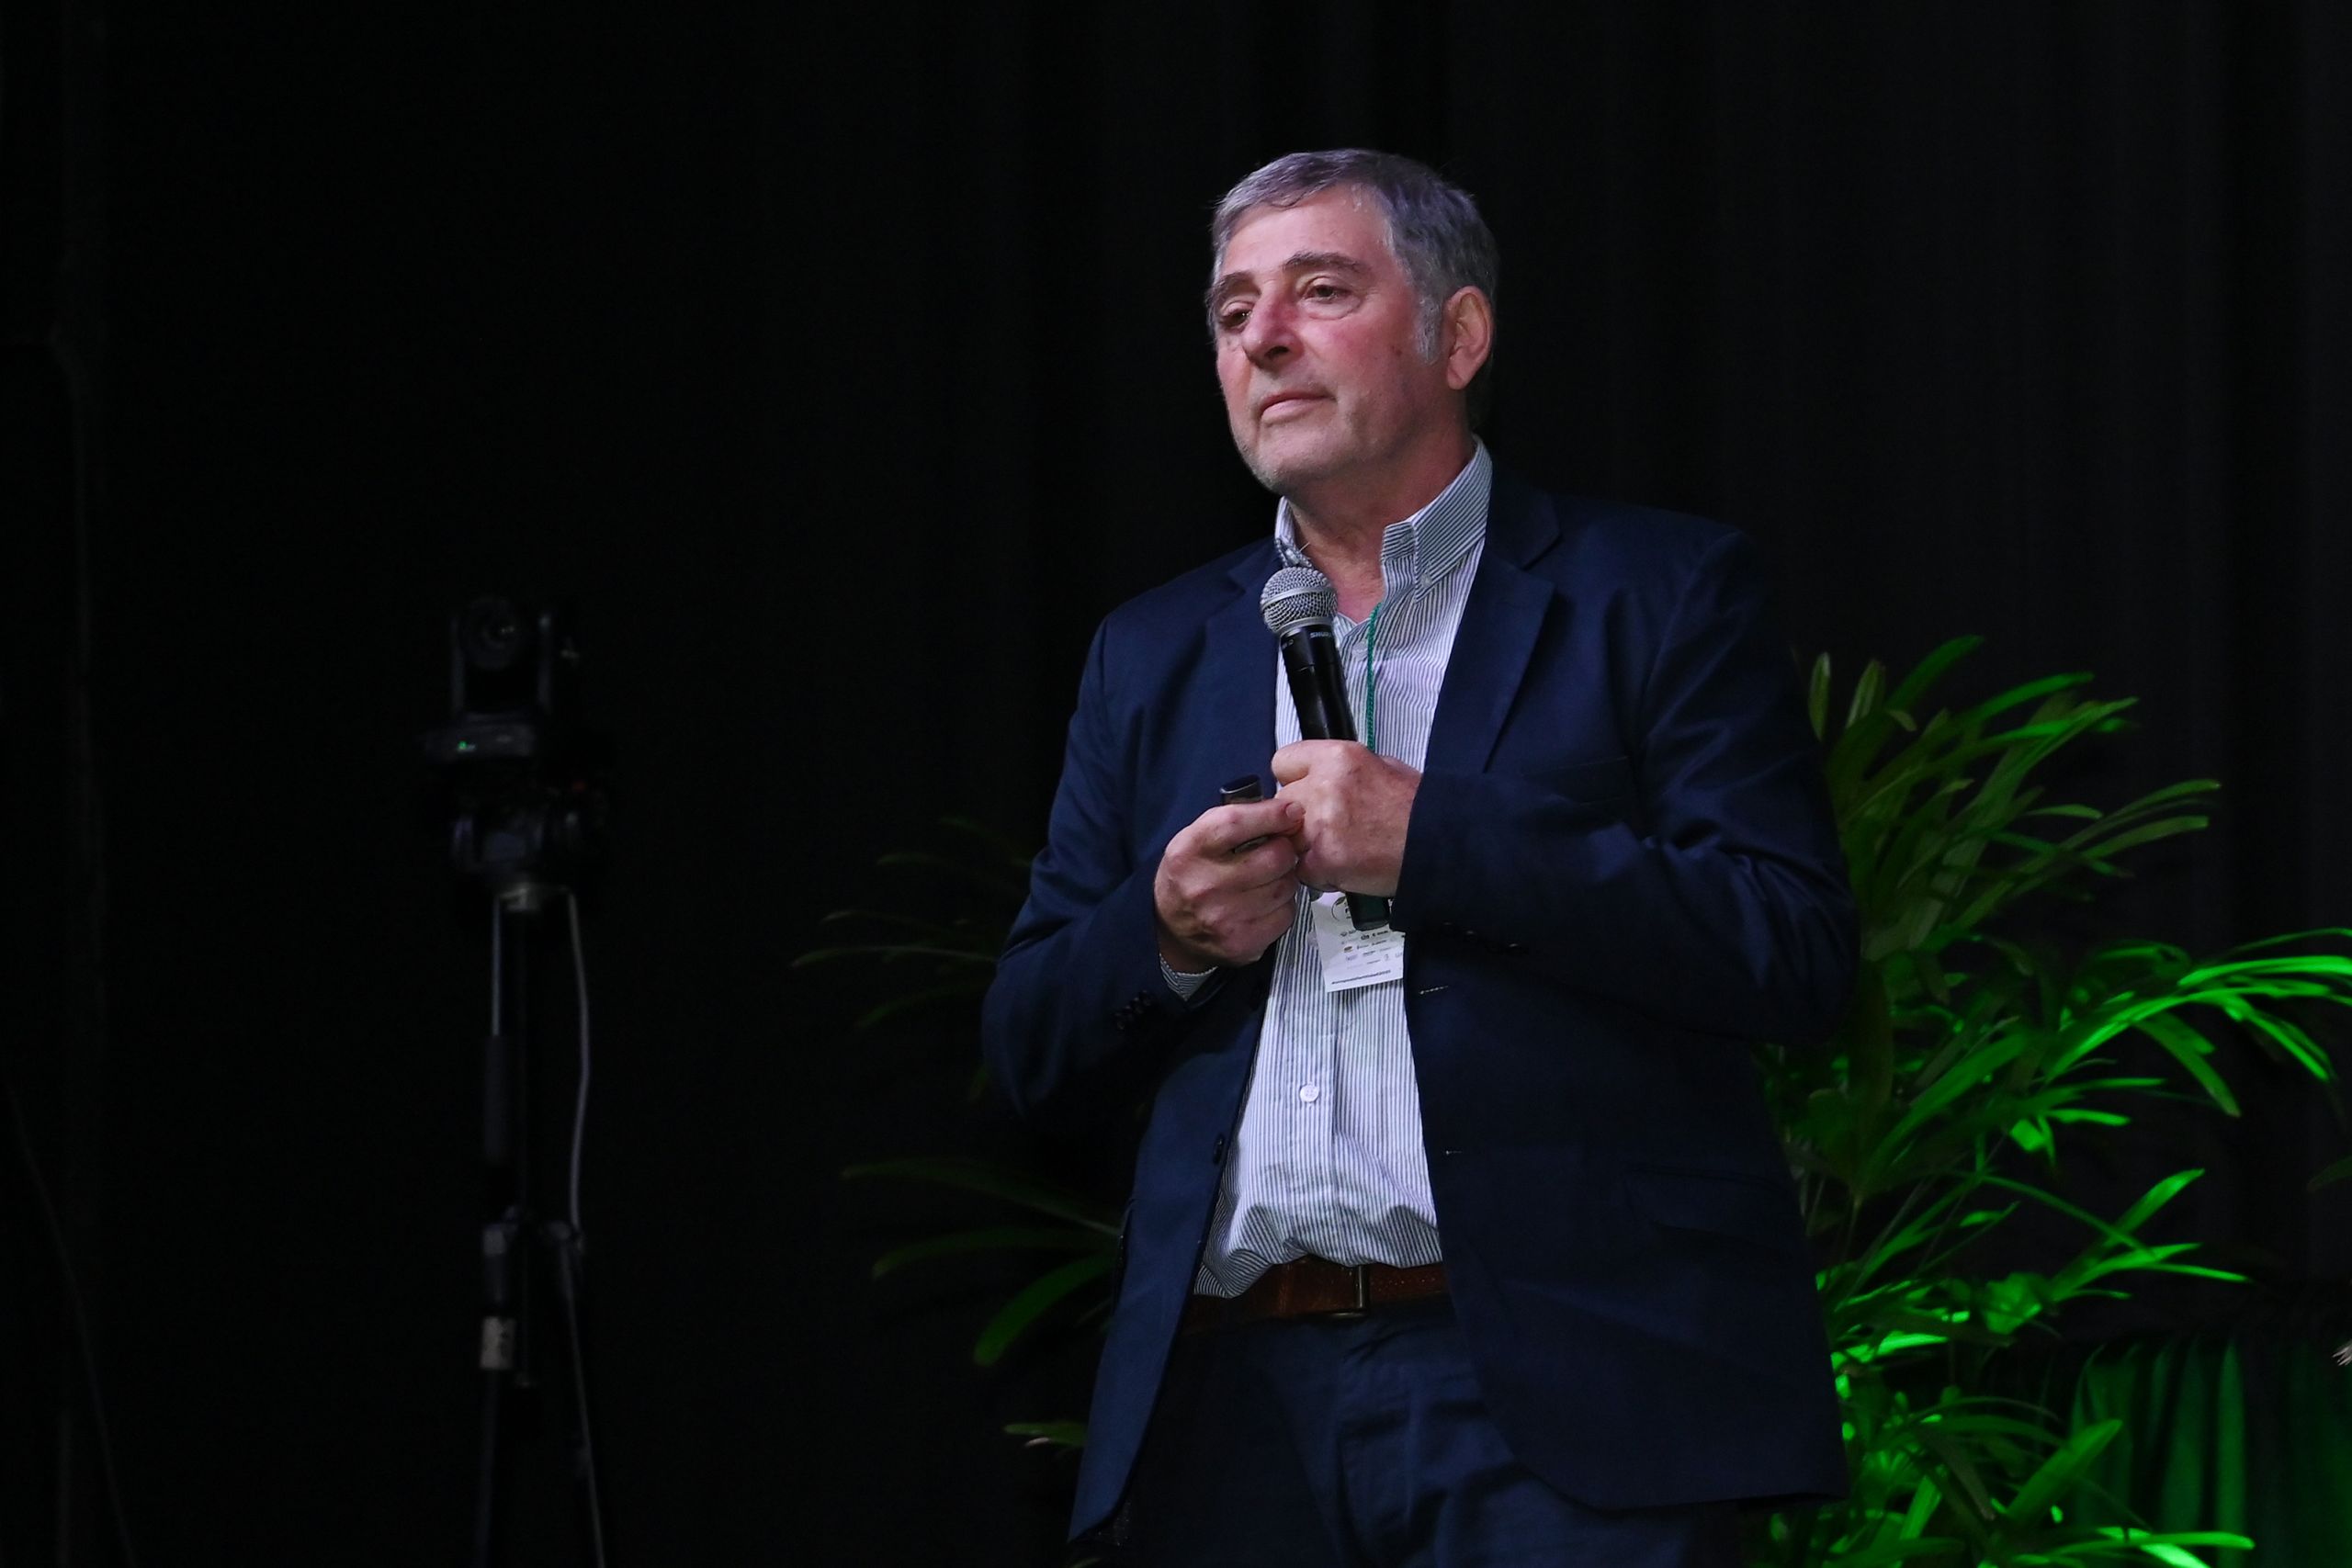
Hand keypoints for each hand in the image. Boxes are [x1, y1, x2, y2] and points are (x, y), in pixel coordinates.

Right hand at [1153, 797, 1304, 968]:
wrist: (1169, 929)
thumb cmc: (1190, 875)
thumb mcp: (1195, 839)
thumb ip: (1233, 820)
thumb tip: (1285, 810)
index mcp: (1189, 851)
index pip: (1235, 823)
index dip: (1271, 814)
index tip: (1292, 811)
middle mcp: (1204, 886)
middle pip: (1274, 857)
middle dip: (1284, 849)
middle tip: (1277, 851)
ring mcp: (1224, 918)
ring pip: (1286, 886)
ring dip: (1285, 878)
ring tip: (1268, 878)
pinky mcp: (1242, 942)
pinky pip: (1286, 914)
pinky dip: (1283, 905)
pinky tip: (1266, 902)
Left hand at [1271, 740, 1419, 895]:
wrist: (1439, 845)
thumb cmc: (1417, 809)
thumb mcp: (1383, 767)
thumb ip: (1342, 770)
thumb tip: (1320, 775)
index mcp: (1338, 758)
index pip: (1283, 762)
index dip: (1295, 780)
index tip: (1305, 791)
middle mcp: (1324, 787)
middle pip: (1281, 803)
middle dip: (1299, 816)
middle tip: (1327, 826)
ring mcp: (1320, 826)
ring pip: (1288, 838)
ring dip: (1305, 847)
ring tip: (1339, 849)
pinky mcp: (1323, 861)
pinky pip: (1302, 869)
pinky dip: (1319, 874)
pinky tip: (1344, 868)